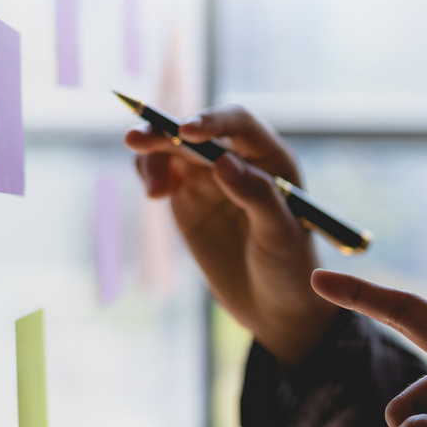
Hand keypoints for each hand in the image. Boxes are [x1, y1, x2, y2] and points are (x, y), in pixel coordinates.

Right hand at [125, 105, 337, 366]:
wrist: (274, 306)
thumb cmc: (290, 269)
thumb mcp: (281, 236)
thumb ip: (257, 196)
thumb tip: (223, 161)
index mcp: (270, 158)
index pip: (238, 123)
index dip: (211, 120)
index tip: (186, 132)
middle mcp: (238, 158)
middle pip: (196, 129)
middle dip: (165, 130)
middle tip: (136, 140)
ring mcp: (209, 177)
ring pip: (172, 145)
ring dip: (152, 152)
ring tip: (152, 190)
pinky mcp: (187, 197)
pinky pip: (162, 170)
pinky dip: (149, 171)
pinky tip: (154, 193)